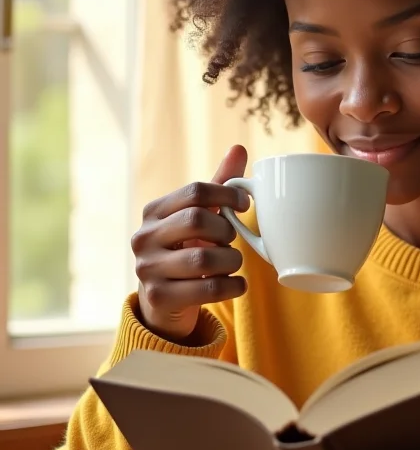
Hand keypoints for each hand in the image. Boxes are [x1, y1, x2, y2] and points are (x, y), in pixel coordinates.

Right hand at [132, 145, 250, 340]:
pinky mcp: (159, 299)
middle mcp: (144, 238)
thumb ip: (219, 184)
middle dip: (226, 230)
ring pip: (204, 258)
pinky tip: (237, 283)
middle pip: (197, 220)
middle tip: (232, 239)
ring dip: (232, 260)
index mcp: (154, 211)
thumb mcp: (201, 214)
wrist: (165, 301)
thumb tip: (239, 148)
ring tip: (233, 262)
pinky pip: (208, 288)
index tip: (246, 204)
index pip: (195, 191)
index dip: (227, 195)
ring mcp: (147, 269)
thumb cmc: (188, 247)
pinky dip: (233, 286)